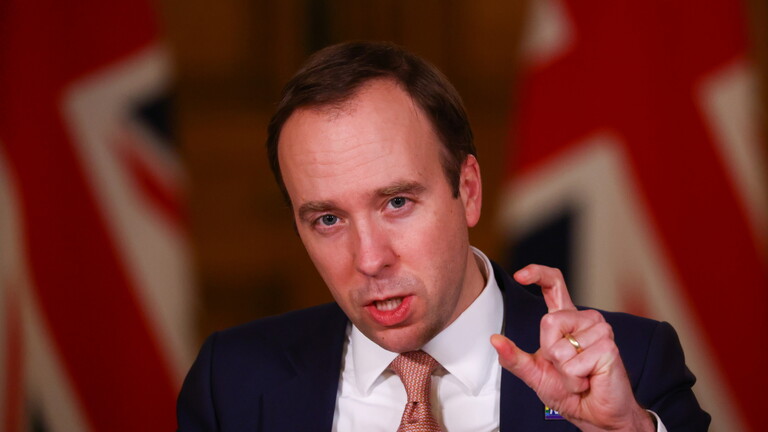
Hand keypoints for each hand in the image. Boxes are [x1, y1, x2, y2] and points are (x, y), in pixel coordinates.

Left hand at [490, 265, 653, 430]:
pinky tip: (589, 379)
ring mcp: (600, 331)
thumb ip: (514, 358)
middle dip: (549, 351)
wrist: (595, 415)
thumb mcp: (534, 373)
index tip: (520, 275)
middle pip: (549, 321)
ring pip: (561, 346)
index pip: (554, 284)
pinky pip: (574, 363)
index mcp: (566, 319)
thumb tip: (494, 340)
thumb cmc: (568, 392)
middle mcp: (585, 320)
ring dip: (564, 370)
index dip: (538, 273)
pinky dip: (575, 378)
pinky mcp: (608, 348)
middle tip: (566, 368)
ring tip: (580, 374)